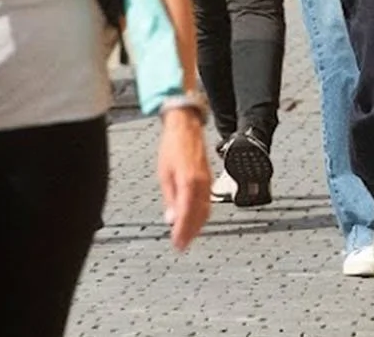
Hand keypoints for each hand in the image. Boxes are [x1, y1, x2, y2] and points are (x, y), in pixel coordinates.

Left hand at [158, 106, 212, 251]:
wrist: (185, 128)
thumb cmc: (172, 147)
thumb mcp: (164, 174)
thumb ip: (169, 199)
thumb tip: (170, 219)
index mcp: (189, 183)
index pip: (186, 215)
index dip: (182, 232)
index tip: (177, 244)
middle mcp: (201, 184)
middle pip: (199, 217)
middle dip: (190, 233)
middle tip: (181, 245)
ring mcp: (208, 182)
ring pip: (206, 211)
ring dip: (197, 226)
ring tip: (188, 237)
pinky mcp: (209, 180)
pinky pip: (208, 202)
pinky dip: (202, 215)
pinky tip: (196, 219)